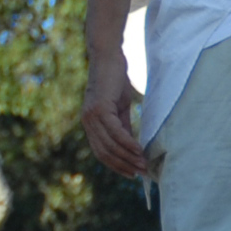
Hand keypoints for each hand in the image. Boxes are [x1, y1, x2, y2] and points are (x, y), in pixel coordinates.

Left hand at [80, 41, 146, 180]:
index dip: (116, 165)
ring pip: (110, 145)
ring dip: (128, 157)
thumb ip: (123, 127)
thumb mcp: (120, 108)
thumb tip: (132, 147)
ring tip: (143, 164)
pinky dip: (128, 143)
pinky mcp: (100, 109)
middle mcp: (87, 122)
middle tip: (141, 173)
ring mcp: (92, 116)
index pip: (100, 152)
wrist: (109, 58)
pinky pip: (115, 132)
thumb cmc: (115, 81)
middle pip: (104, 153)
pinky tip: (139, 150)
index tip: (131, 173)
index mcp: (90, 124)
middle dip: (123, 165)